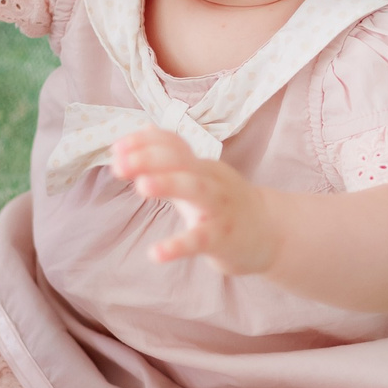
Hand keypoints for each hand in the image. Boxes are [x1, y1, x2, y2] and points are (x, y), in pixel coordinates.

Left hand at [108, 127, 282, 275]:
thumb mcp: (197, 177)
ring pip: (195, 188)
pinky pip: (200, 239)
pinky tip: (156, 253)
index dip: (144, 142)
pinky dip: (178, 246)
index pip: (172, 143)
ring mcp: (219, 207)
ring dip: (168, 184)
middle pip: (181, 160)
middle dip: (148, 159)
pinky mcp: (223, 237)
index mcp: (200, 165)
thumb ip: (168, 160)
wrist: (272, 233)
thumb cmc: (225, 205)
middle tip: (118, 165)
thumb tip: (139, 133)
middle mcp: (210, 180)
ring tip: (141, 187)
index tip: (115, 147)